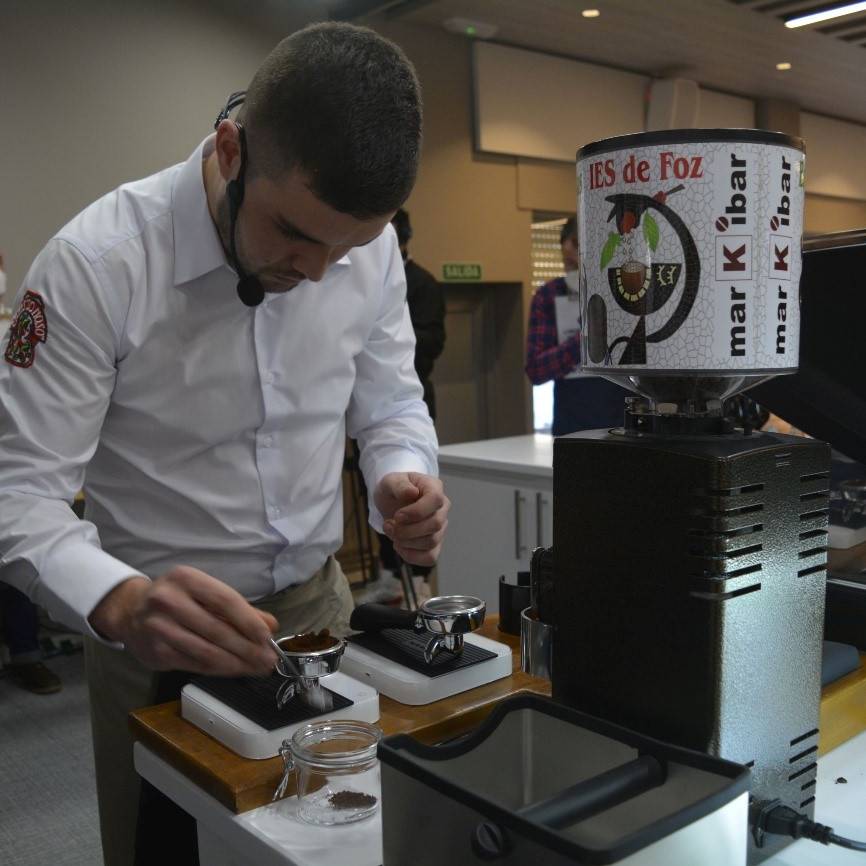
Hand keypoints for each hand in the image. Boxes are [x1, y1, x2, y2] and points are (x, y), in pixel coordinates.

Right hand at [88, 567, 278, 676]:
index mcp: (187, 579)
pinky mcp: (156, 652)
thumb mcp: (206, 592)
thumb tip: (271, 625)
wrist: (131, 610)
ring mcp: (159, 628)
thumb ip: (239, 608)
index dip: (248, 621)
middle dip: (248, 649)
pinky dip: (219, 670)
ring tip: (256, 668)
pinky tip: (234, 670)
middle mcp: (169, 601)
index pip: (225, 600)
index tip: (267, 637)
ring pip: (207, 652)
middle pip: (217, 630)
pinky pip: (195, 665)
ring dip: (236, 664)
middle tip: (268, 660)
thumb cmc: (178, 599)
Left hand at [374, 472, 449, 566]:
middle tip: (389, 525)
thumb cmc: (393, 489)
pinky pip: (430, 557)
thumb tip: (412, 493)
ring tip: (391, 531)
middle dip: (407, 530)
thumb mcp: (390, 481)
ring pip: (431, 542)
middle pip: (435, 525)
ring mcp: (440, 527)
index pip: (435, 500)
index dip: (416, 512)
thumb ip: (399, 485)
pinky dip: (411, 556)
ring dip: (406, 542)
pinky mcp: (434, 544)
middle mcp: (442, 508)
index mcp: (434, 488)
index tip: (397, 516)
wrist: (391, 501)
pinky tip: (398, 545)